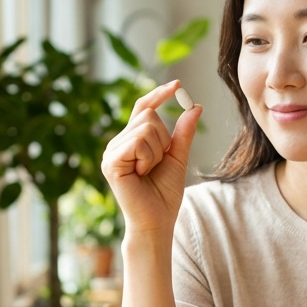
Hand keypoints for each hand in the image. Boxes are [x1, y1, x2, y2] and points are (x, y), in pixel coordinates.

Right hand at [101, 80, 201, 236]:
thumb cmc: (164, 194)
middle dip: (163, 140)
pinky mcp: (111, 162)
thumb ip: (183, 133)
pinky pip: (138, 141)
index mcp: (131, 140)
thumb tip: (194, 106)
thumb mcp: (178, 158)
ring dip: (157, 152)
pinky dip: (148, 157)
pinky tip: (141, 174)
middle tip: (156, 165)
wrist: (156, 221)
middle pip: (149, 116)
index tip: (177, 84)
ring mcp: (111, 152)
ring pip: (146, 127)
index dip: (158, 95)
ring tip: (148, 172)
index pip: (143, 108)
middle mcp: (118, 143)